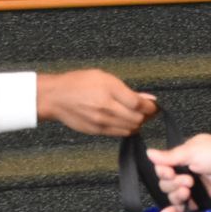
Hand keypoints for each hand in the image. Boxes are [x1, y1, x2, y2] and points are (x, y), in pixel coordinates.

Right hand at [37, 69, 156, 135]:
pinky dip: (127, 129)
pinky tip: (124, 121)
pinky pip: (119, 134)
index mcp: (109, 89)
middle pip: (138, 118)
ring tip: (136, 116)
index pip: (140, 104)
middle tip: (147, 111)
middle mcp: (106, 107)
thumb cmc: (78, 83)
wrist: (55, 97)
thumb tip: (147, 98)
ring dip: (137, 123)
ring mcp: (101, 121)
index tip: (154, 105)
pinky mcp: (97, 131)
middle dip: (146, 116)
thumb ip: (127, 90)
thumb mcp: (104, 77)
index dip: (152, 107)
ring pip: (131, 128)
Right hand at [146, 134, 210, 211]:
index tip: (170, 171)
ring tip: (189, 190)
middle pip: (165, 184)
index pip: (163, 168)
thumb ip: (168, 156)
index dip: (163, 172)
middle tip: (188, 181)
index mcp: (183, 157)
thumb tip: (149, 153)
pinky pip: (181, 208)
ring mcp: (192, 189)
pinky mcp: (198, 202)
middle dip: (173, 184)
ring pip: (172, 196)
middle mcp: (186, 172)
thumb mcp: (191, 151)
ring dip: (177, 194)